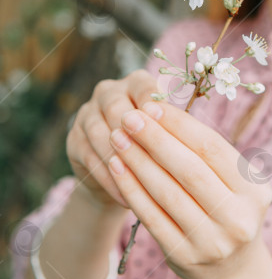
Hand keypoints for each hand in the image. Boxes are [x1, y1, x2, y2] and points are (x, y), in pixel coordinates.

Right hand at [66, 70, 159, 210]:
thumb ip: (172, 126)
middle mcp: (108, 92)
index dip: (155, 109)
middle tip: (154, 160)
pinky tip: (127, 196)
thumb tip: (192, 131)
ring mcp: (86, 114)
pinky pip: (90, 158)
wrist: (122, 174)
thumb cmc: (155, 147)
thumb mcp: (165, 132)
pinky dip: (111, 178)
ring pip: (101, 134)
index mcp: (136, 82)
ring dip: (122, 159)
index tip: (167, 129)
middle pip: (117, 108)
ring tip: (142, 183)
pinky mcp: (73, 140)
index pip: (145, 87)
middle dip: (135, 135)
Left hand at [107, 101, 271, 278]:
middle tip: (128, 117)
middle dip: (155, 139)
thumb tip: (161, 113)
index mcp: (254, 190)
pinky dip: (132, 189)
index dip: (180, 124)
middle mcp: (237, 218)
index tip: (152, 105)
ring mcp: (210, 241)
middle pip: (189, 169)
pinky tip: (118, 167)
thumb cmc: (229, 210)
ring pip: (166, 192)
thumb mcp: (235, 183)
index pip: (212, 148)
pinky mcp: (183, 256)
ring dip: (138, 161)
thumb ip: (208, 153)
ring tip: (118, 137)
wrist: (232, 271)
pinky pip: (151, 217)